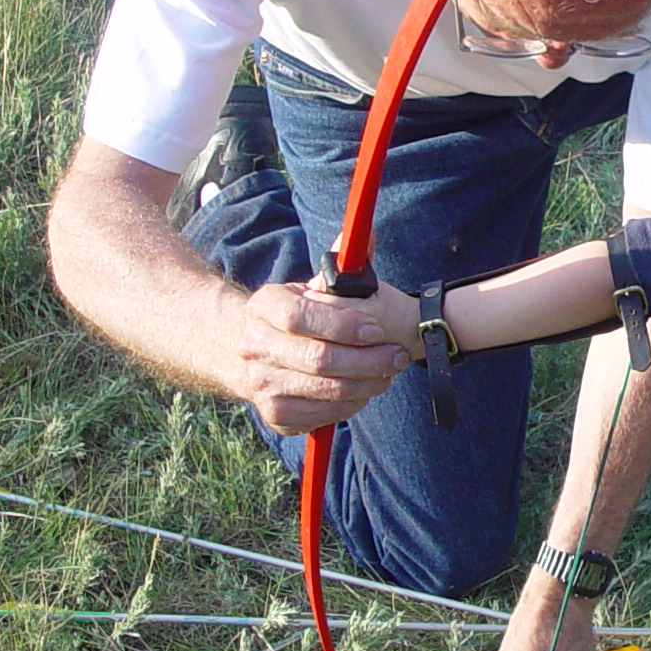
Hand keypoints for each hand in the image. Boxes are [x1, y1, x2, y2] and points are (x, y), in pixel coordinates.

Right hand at [230, 280, 410, 433]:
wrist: (253, 354)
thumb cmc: (297, 316)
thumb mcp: (311, 287)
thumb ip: (341, 264)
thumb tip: (367, 233)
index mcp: (263, 307)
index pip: (300, 317)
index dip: (342, 325)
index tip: (376, 329)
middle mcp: (253, 347)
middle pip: (317, 360)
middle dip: (367, 360)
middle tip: (397, 356)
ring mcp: (261, 385)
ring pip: (325, 392)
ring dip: (367, 384)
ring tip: (389, 371)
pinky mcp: (275, 416)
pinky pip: (323, 415)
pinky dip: (352, 404)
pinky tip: (366, 389)